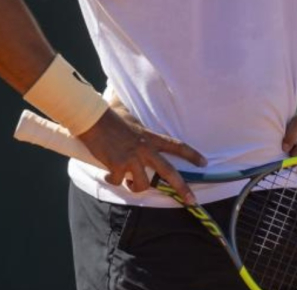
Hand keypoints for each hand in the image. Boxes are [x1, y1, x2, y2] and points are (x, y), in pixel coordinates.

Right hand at [76, 106, 206, 204]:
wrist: (92, 120)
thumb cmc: (110, 115)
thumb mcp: (130, 113)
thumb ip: (135, 116)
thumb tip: (126, 96)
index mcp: (151, 138)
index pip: (177, 146)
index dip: (192, 155)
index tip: (204, 163)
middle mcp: (145, 150)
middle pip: (169, 172)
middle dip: (182, 188)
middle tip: (191, 200)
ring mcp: (132, 159)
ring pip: (142, 184)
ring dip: (135, 187)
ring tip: (129, 183)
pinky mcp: (117, 165)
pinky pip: (119, 182)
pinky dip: (113, 181)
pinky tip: (108, 176)